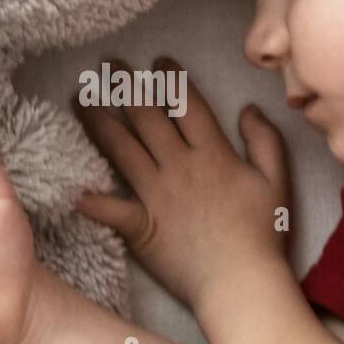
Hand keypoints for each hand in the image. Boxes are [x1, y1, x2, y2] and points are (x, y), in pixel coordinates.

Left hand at [73, 56, 291, 312]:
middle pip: (146, 116)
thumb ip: (266, 141)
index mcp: (213, 154)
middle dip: (125, 85)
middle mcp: (180, 166)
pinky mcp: (141, 227)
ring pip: (121, 148)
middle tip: (107, 65)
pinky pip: (110, 208)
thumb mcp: (277, 182)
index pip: (187, 104)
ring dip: (97, 119)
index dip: (171, 77)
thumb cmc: (264, 235)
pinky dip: (88, 197)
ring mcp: (156, 195)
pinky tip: (66, 181)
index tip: (158, 60)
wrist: (242, 282)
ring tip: (80, 96)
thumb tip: (248, 109)